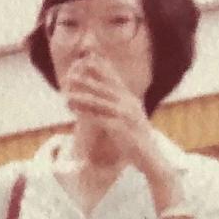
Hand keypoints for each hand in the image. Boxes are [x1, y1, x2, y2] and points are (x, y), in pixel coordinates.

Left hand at [62, 53, 161, 173]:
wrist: (151, 158)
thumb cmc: (139, 140)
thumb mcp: (133, 118)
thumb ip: (123, 106)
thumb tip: (113, 97)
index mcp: (131, 100)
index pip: (115, 80)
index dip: (101, 69)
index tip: (87, 60)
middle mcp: (129, 105)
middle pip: (105, 89)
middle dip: (87, 81)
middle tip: (70, 76)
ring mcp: (126, 116)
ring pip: (99, 103)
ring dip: (81, 98)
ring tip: (66, 96)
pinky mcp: (121, 129)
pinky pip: (99, 119)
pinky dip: (86, 114)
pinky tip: (74, 111)